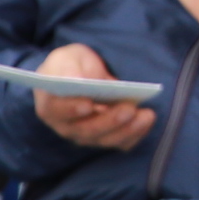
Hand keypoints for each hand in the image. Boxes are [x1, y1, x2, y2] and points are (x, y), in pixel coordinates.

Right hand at [31, 45, 157, 150]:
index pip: (58, 111)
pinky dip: (136, 134)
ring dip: (127, 130)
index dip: (72, 109)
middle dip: (110, 120)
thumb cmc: (71, 66)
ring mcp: (87, 135)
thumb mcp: (66, 57)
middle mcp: (67, 126)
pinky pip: (121, 142)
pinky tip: (147, 121)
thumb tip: (75, 80)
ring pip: (106, 139)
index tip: (88, 104)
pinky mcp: (106, 138)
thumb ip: (67, 68)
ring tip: (146, 115)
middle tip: (129, 107)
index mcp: (51, 105)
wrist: (81, 75)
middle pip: (86, 130)